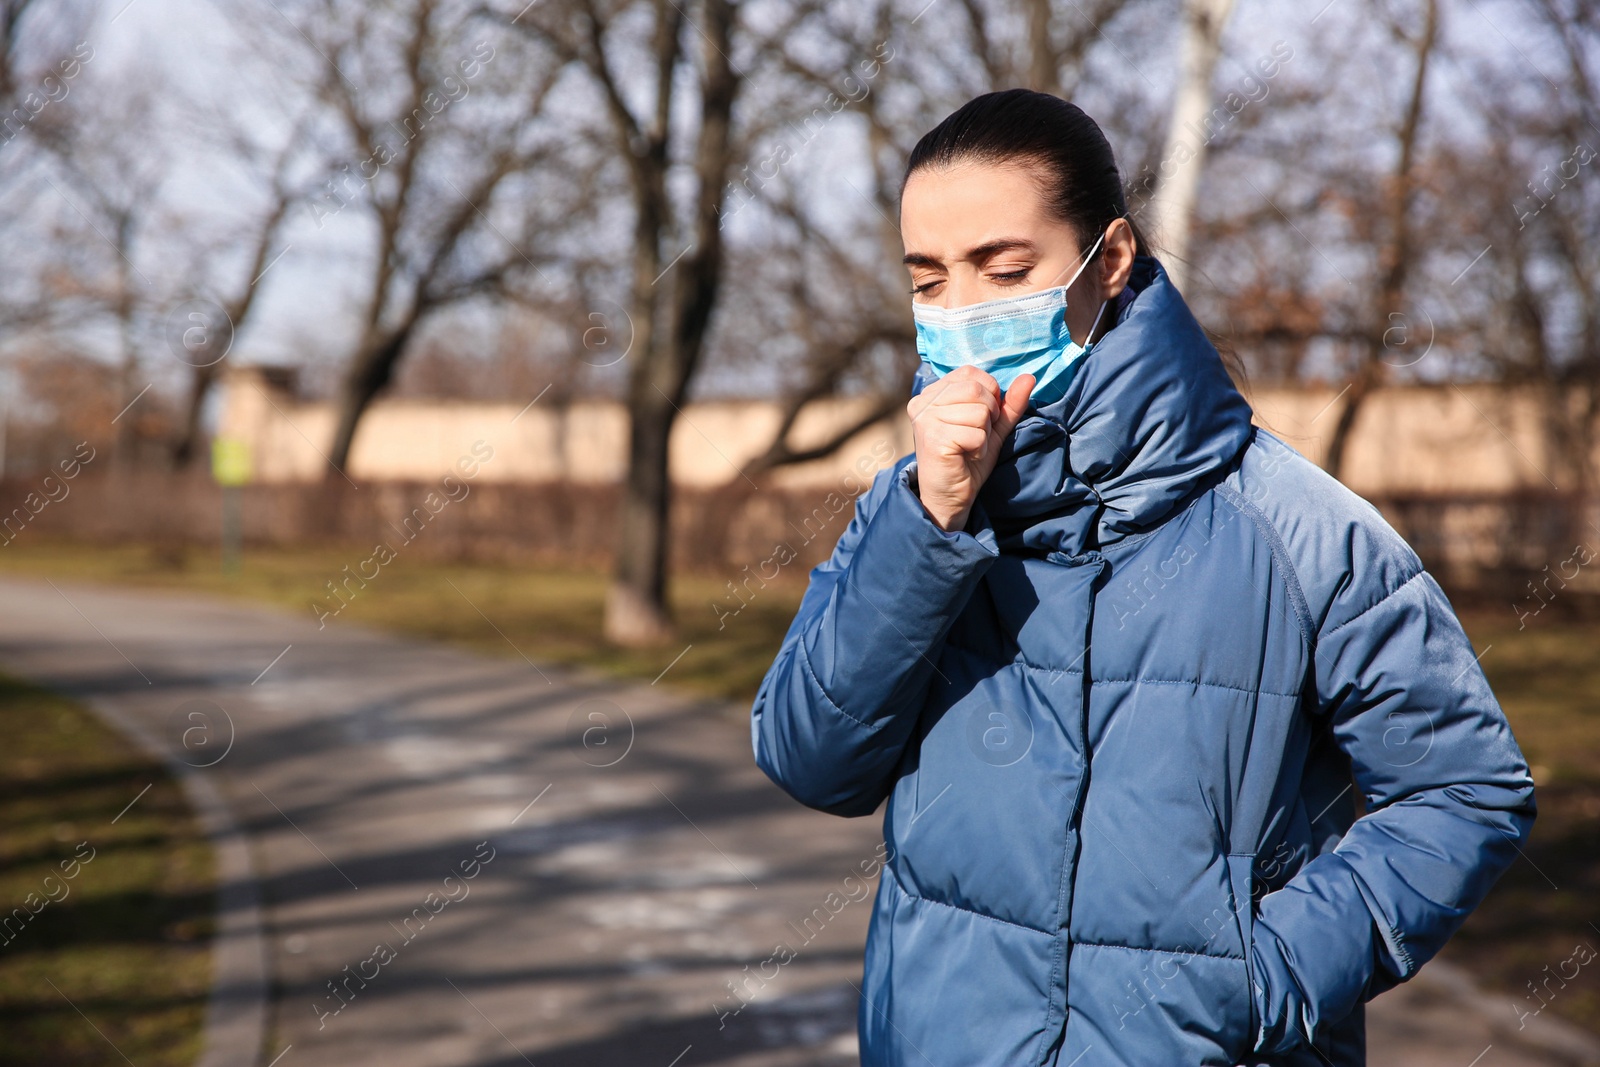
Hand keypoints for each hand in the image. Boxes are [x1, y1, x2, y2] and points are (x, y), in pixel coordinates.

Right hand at [906, 365, 1033, 531]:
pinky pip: (975, 434)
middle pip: (977, 390)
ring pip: (979, 412)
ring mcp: (925, 419)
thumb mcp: (992, 427)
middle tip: (974, 436)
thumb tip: (1030, 377)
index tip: (978, 420)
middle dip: (988, 415)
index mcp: (933, 393)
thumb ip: (1008, 403)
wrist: (951, 497)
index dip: (987, 395)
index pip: (970, 373)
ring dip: (983, 435)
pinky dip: (979, 449)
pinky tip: (965, 457)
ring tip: (968, 448)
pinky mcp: (933, 438)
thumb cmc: (968, 460)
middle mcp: (923, 402)